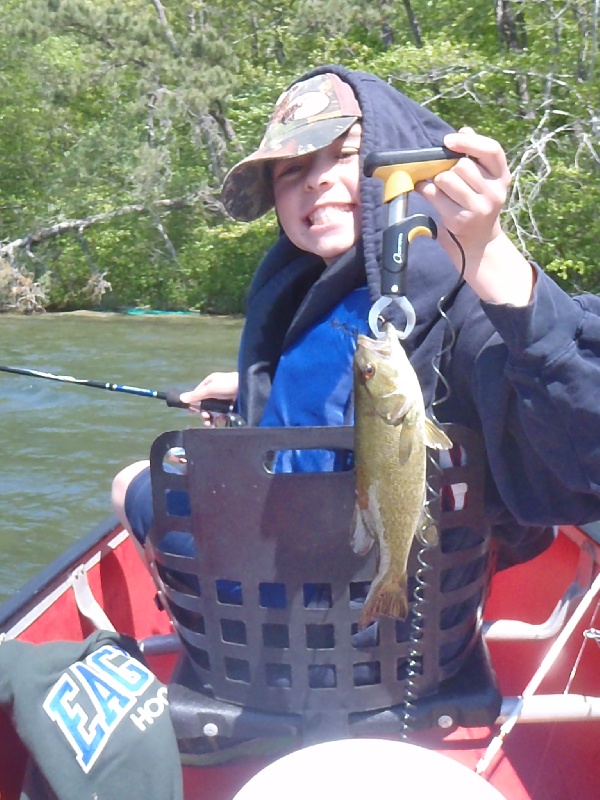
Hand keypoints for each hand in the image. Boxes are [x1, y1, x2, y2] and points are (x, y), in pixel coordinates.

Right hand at [179, 371, 238, 426]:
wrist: (248, 388)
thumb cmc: (228, 385)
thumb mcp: (210, 389)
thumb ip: (196, 395)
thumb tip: (181, 398)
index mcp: (210, 383)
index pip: (198, 394)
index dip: (194, 404)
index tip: (192, 413)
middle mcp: (217, 390)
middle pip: (206, 404)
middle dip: (205, 413)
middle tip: (206, 420)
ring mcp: (225, 398)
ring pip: (214, 410)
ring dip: (212, 418)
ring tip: (213, 424)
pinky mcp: (232, 405)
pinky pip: (223, 413)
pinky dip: (221, 418)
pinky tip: (222, 421)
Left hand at [415, 127, 534, 305]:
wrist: (479, 243)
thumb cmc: (476, 204)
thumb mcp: (484, 181)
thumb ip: (475, 156)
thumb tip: (464, 131)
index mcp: (502, 177)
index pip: (492, 150)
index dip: (469, 142)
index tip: (449, 140)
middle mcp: (494, 193)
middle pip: (462, 165)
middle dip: (448, 167)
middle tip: (446, 175)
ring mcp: (478, 208)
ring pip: (446, 178)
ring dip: (437, 180)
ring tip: (440, 187)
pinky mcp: (459, 220)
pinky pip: (434, 194)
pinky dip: (425, 189)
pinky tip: (426, 190)